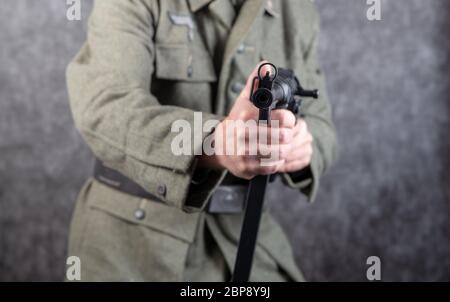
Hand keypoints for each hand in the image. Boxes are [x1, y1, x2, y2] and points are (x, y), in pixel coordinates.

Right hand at [198, 62, 312, 178]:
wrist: (219, 146)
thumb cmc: (238, 121)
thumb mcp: (244, 100)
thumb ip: (255, 81)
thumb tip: (266, 65)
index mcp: (246, 116)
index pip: (280, 117)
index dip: (289, 119)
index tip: (288, 120)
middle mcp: (243, 135)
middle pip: (282, 137)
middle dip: (287, 135)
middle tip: (286, 134)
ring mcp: (244, 153)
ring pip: (279, 153)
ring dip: (284, 149)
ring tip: (281, 145)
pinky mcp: (246, 169)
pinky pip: (272, 166)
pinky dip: (276, 161)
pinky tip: (273, 155)